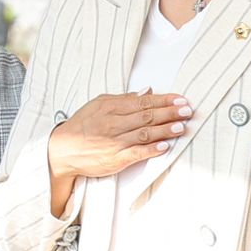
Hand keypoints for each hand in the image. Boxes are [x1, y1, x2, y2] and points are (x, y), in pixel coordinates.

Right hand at [47, 89, 192, 214]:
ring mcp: (115, 142)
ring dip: (165, 130)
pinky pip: (136, 153)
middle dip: (170, 113)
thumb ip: (124, 99)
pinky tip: (165, 146)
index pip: (143, 102)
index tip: (180, 99)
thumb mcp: (99, 104)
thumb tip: (147, 91)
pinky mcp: (115, 159)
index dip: (164, 100)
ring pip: (145, 134)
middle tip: (187, 111)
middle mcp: (114, 124)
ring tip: (182, 126)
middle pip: (147, 116)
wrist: (62, 151)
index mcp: (111, 108)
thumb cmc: (82, 126)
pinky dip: (151, 149)